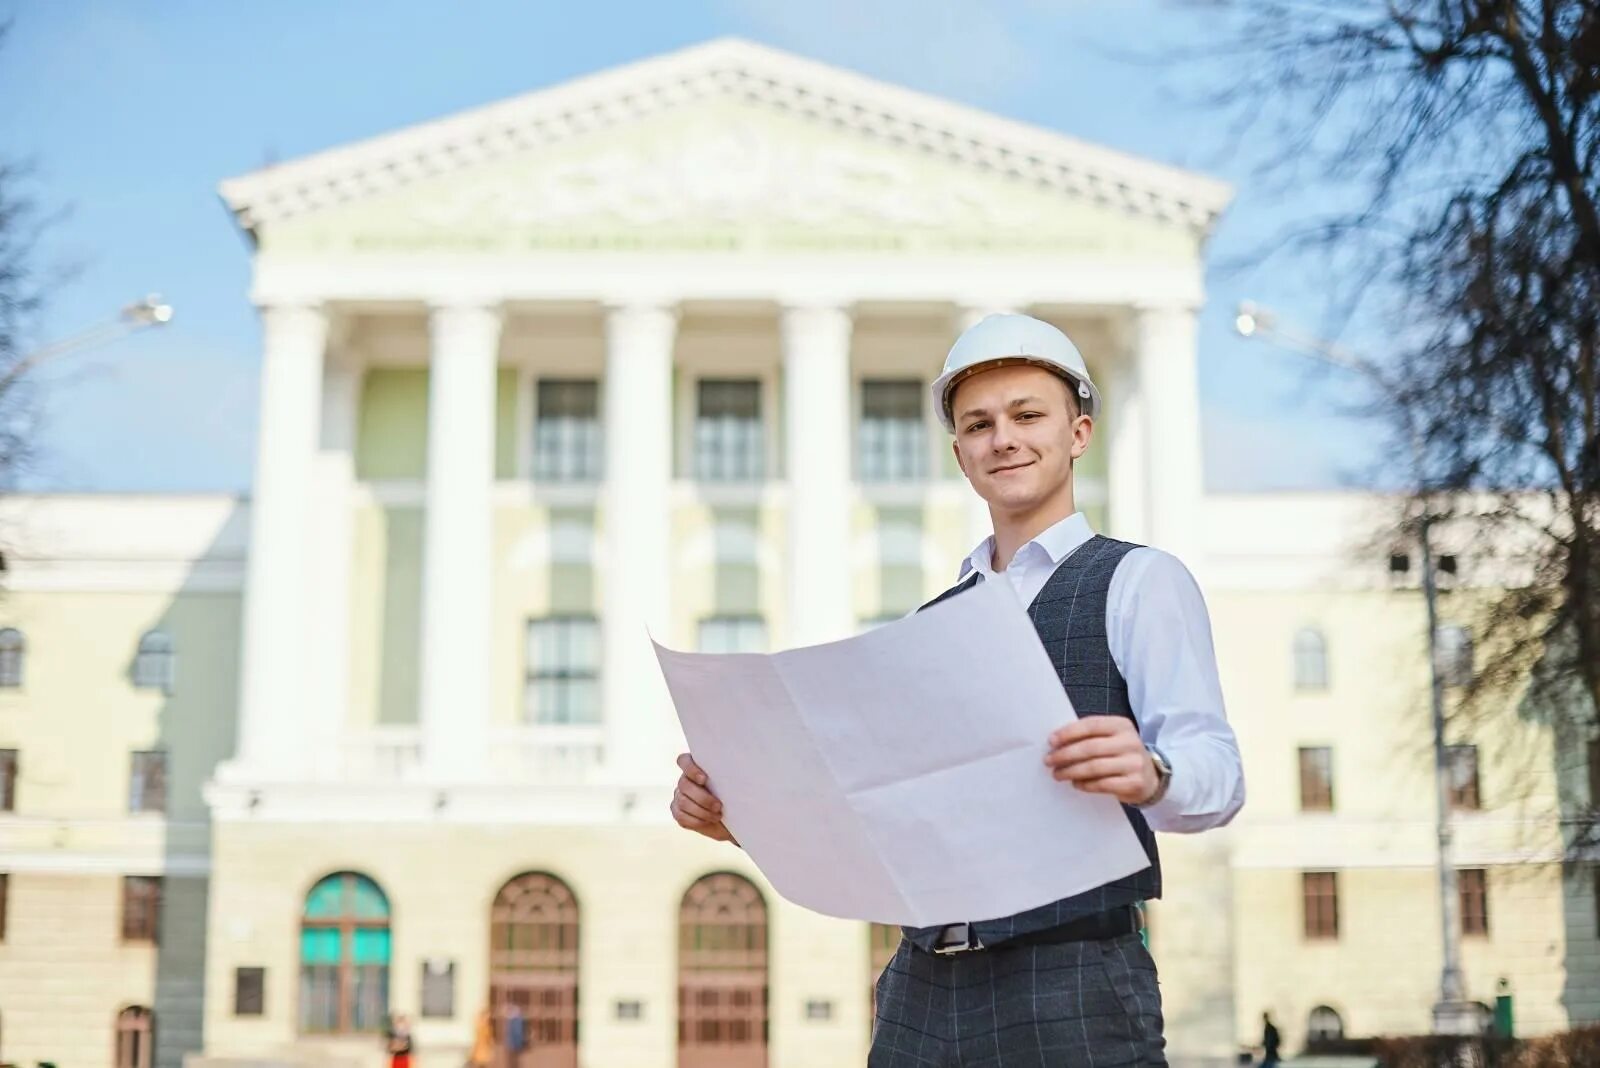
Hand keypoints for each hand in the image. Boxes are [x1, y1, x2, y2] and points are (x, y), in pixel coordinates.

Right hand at [671, 753, 737, 843]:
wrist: (733, 818)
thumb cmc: (736, 796)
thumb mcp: (734, 784)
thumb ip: (729, 774)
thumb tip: (737, 771)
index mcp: (696, 766)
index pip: (683, 761)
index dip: (690, 769)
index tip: (705, 779)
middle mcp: (684, 780)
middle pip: (684, 784)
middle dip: (702, 797)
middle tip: (719, 805)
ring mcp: (679, 796)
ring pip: (683, 802)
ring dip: (702, 810)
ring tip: (718, 815)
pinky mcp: (679, 812)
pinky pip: (682, 817)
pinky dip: (697, 820)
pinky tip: (709, 820)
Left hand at [1043, 717, 1159, 805]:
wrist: (1151, 777)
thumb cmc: (1122, 754)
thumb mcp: (1112, 738)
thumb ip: (1090, 736)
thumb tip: (1057, 742)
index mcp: (1122, 725)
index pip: (1091, 725)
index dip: (1068, 733)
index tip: (1051, 741)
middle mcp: (1130, 742)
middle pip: (1090, 747)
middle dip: (1065, 754)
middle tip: (1049, 760)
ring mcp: (1134, 763)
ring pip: (1094, 767)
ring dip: (1071, 771)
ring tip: (1057, 774)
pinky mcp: (1134, 783)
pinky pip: (1103, 784)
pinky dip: (1085, 784)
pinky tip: (1075, 783)